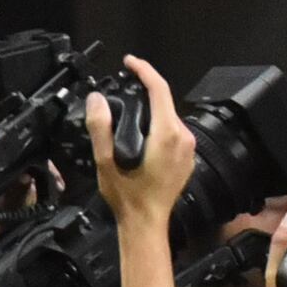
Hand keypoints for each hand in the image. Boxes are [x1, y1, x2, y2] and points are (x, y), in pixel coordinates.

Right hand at [87, 56, 196, 231]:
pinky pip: (174, 132)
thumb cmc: (128, 198)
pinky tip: (142, 134)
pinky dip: (158, 126)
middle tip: (123, 86)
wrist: (146, 223)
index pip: (160, 89)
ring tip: (128, 110)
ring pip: (169, 117)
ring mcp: (189, 148)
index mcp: (167, 134)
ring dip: (151, 111)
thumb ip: (101, 128)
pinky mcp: (188, 157)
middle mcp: (184, 137)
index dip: (144, 70)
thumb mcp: (106, 162)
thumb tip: (97, 99)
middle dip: (144, 91)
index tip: (129, 62)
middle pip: (165, 102)